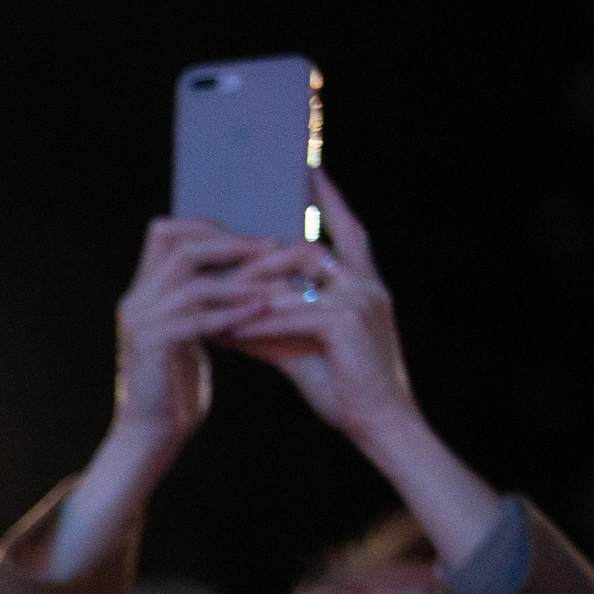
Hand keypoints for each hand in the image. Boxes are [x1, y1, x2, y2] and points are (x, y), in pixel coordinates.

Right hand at [106, 217, 277, 452]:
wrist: (150, 433)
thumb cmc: (175, 386)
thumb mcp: (186, 333)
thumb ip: (197, 301)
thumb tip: (239, 269)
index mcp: (142, 291)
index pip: (164, 232)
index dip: (207, 227)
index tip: (249, 239)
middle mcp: (135, 300)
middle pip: (179, 247)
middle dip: (230, 245)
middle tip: (270, 251)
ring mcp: (140, 323)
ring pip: (191, 282)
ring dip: (238, 282)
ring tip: (272, 286)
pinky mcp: (151, 348)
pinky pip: (195, 321)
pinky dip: (230, 314)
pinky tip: (259, 314)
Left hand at [219, 174, 418, 447]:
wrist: (379, 424)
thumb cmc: (342, 385)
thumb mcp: (299, 346)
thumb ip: (267, 322)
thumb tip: (221, 314)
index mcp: (362, 282)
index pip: (346, 227)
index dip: (327, 197)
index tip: (305, 169)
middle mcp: (366, 283)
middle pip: (307, 250)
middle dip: (262, 252)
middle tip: (221, 249)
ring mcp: (361, 300)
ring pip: (295, 281)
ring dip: (253, 288)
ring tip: (215, 292)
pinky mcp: (348, 324)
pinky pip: (292, 316)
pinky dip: (260, 323)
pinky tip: (231, 329)